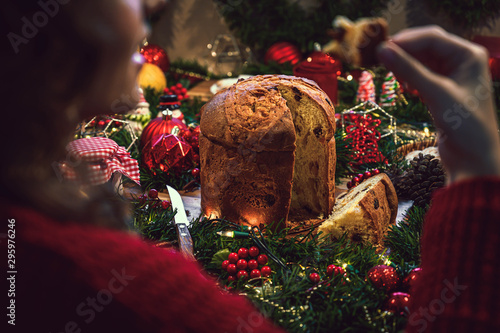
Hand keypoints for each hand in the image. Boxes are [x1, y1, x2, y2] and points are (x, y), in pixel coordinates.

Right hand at [377, 26, 499, 183]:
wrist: (474, 158)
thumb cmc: (465, 125)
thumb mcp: (436, 94)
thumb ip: (409, 70)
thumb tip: (382, 51)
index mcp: (469, 55)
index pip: (432, 38)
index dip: (406, 41)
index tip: (381, 48)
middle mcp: (462, 61)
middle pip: (426, 47)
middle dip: (404, 52)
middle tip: (380, 59)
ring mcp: (452, 76)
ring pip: (422, 62)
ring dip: (406, 66)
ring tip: (393, 76)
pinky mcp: (442, 91)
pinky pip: (421, 75)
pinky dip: (410, 79)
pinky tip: (405, 88)